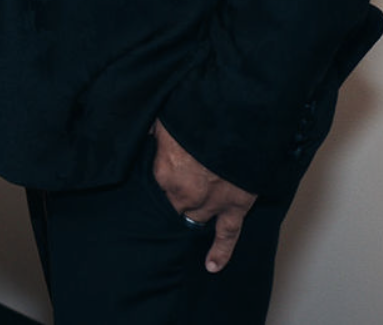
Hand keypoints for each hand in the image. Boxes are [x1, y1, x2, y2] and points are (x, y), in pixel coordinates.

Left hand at [151, 119, 256, 272]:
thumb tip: (144, 133)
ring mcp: (210, 203)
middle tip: (182, 183)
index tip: (167, 168)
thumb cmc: (199, 116)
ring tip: (193, 210)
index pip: (158, 183)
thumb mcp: (166, 120)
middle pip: (175, 202)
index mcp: (164, 173)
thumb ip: (154, 134)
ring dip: (194, 211)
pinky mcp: (235, 206)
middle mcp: (184, 194)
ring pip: (196, 217)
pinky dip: (221, 251)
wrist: (239, 120)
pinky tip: (212, 265)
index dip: (164, 175)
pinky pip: (227, 235)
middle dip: (176, 194)